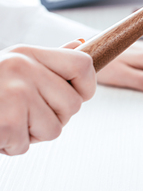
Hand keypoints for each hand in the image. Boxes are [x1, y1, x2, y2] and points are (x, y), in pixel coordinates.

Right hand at [0, 41, 95, 155]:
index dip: (87, 86)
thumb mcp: (14, 64)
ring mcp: (15, 94)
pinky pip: (26, 145)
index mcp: (29, 53)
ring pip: (54, 129)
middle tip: (26, 113)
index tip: (76, 95)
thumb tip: (81, 45)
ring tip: (7, 120)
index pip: (83, 65)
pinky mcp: (5, 121)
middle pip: (73, 105)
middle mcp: (24, 68)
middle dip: (54, 117)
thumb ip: (49, 60)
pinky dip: (10, 145)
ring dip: (31, 134)